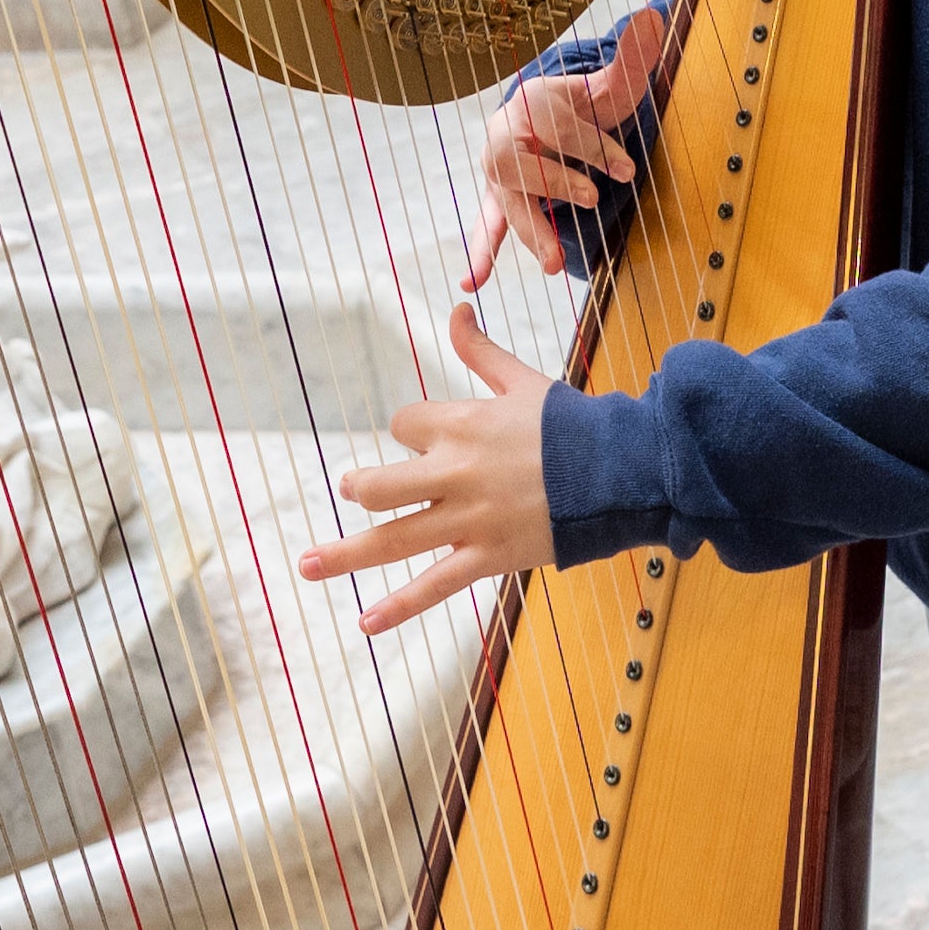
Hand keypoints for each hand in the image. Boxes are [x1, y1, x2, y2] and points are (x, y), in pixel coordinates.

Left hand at [297, 299, 555, 633]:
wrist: (622, 470)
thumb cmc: (573, 425)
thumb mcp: (521, 379)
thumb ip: (479, 350)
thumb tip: (456, 306)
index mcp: (461, 425)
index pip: (404, 425)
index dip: (412, 432)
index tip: (431, 443)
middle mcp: (455, 473)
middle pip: (380, 485)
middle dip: (361, 487)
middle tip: (354, 490)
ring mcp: (469, 519)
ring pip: (392, 539)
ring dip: (344, 554)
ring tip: (306, 564)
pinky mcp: (488, 557)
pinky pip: (433, 586)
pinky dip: (397, 608)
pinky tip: (364, 623)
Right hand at [463, 6, 671, 285]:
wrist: (548, 123)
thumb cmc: (584, 107)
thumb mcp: (609, 87)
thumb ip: (630, 59)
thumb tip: (651, 17)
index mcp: (533, 101)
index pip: (555, 122)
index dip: (590, 144)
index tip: (626, 167)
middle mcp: (506, 134)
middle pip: (517, 160)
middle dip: (553, 179)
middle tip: (592, 198)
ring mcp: (498, 171)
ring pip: (505, 199)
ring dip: (526, 229)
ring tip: (550, 263)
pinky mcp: (499, 199)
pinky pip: (486, 226)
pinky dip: (480, 254)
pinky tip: (471, 282)